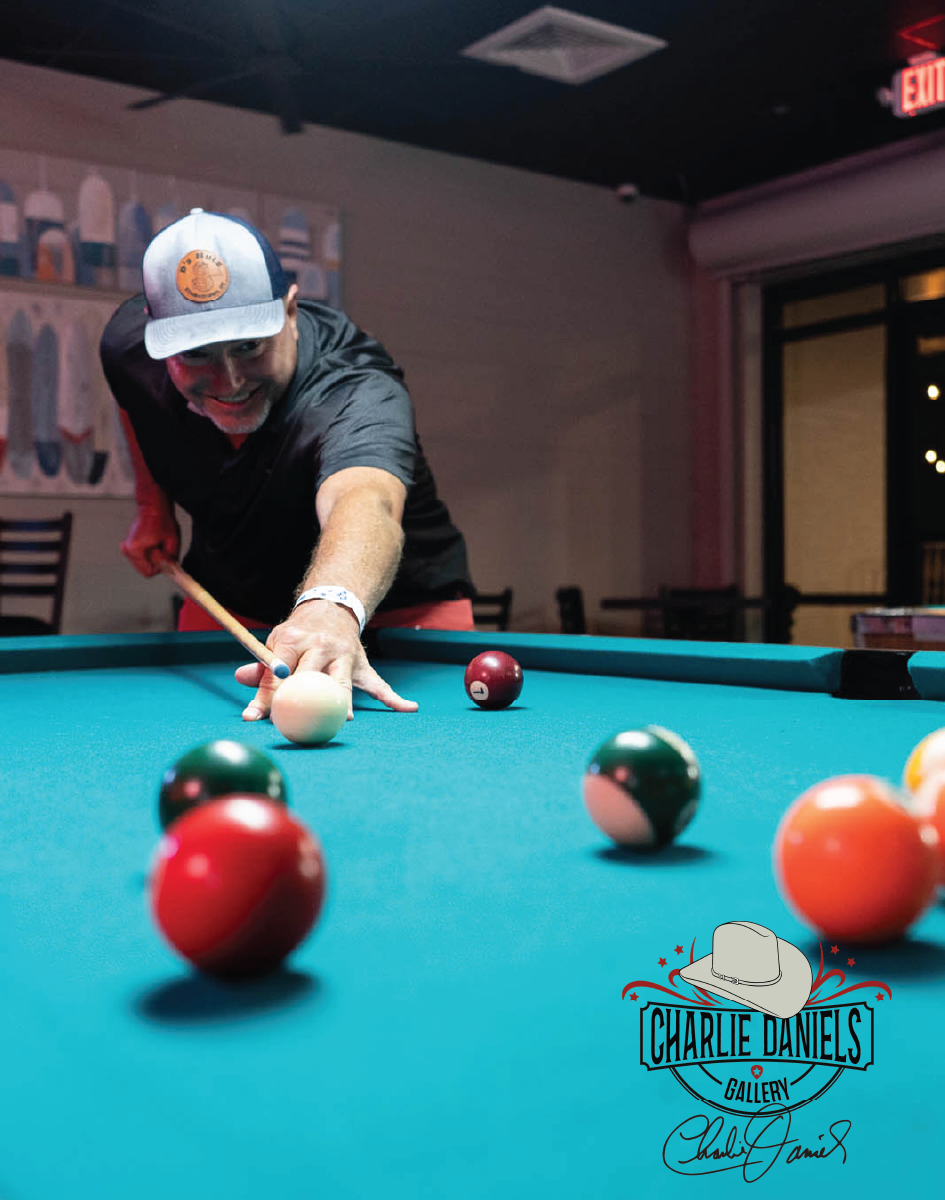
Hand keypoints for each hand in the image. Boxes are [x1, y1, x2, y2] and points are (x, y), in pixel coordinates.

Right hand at [121, 506, 180, 576]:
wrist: (152, 507)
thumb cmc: (161, 520)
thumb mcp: (171, 541)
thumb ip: (170, 558)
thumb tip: (168, 569)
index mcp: (134, 549)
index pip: (148, 572)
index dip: (159, 567)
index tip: (164, 557)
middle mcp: (127, 549)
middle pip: (144, 568)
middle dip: (155, 562)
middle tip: (161, 548)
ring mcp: (126, 548)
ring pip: (143, 563)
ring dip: (152, 558)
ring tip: (156, 544)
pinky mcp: (128, 546)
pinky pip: (141, 557)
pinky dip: (149, 554)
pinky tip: (152, 543)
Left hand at [234, 598, 417, 721]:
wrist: (332, 606)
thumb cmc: (300, 632)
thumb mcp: (278, 641)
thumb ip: (262, 665)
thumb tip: (240, 679)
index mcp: (295, 638)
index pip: (278, 670)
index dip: (264, 695)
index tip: (253, 716)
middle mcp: (321, 646)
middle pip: (311, 676)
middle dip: (302, 699)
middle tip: (295, 722)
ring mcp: (345, 656)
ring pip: (343, 681)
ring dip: (342, 701)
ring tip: (344, 719)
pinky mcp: (362, 666)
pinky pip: (380, 685)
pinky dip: (395, 699)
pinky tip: (408, 708)